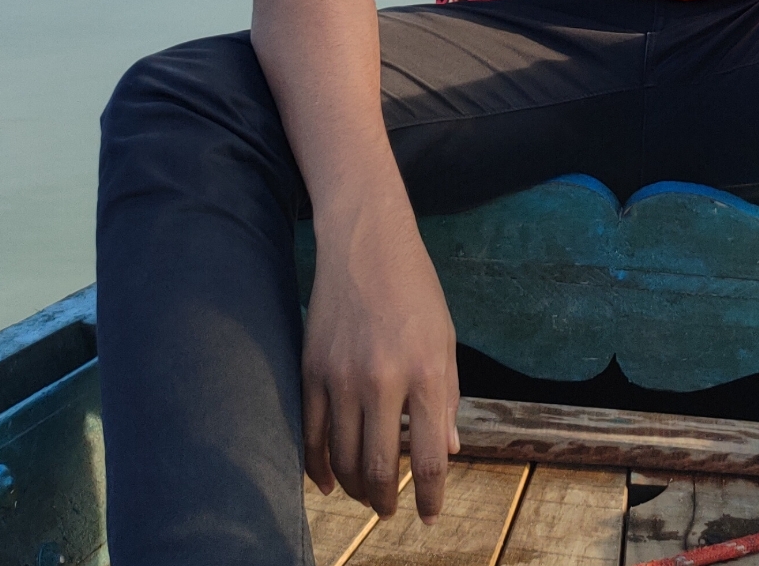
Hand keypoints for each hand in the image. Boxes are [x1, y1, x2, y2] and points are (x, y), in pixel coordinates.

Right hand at [302, 186, 459, 520]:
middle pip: (377, 468)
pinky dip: (317, 467)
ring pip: (341, 459)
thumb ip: (448, 398)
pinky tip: (328, 481)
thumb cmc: (414, 290)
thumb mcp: (444, 339)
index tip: (429, 516)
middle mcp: (382, 378)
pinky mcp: (310, 369)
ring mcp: (341, 376)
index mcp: (425, 371)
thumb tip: (448, 452)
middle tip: (390, 511)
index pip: (427, 458)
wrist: (366, 242)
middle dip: (385, 501)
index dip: (429, 497)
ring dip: (354, 489)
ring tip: (365, 496)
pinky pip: (310, 435)